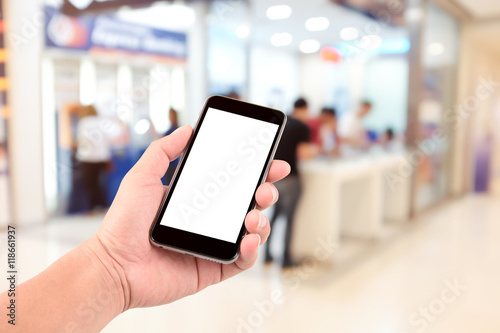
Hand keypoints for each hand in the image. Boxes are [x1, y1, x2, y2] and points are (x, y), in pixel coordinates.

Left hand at [93, 125, 289, 309]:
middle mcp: (209, 221)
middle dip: (265, 194)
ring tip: (252, 217)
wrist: (114, 265)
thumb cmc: (124, 223)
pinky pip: (242, 261)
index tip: (272, 164)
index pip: (233, 183)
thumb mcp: (142, 177)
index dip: (256, 173)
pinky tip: (247, 240)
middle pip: (249, 205)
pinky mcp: (213, 268)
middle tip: (265, 189)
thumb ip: (163, 151)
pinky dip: (252, 251)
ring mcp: (212, 245)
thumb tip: (187, 129)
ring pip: (251, 232)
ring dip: (261, 222)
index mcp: (196, 199)